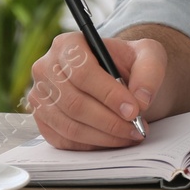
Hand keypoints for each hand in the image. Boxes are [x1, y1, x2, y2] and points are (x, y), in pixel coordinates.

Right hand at [27, 31, 166, 149]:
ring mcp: (40, 97)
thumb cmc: (129, 63)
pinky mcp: (42, 121)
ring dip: (103, 137)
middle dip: (109, 122)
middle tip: (136, 128)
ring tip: (130, 135)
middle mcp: (46, 69)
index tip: (134, 110)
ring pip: (69, 126)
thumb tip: (141, 100)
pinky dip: (91, 145)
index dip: (109, 95)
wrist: (118, 75)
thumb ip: (149, 71)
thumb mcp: (148, 54)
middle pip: (74, 103)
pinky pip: (64, 140)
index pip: (82, 72)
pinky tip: (112, 140)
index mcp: (68, 45)